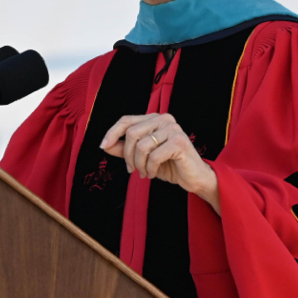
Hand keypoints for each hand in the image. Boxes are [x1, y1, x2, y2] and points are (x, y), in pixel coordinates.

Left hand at [99, 113, 220, 213]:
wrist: (193, 178)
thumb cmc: (169, 165)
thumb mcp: (142, 157)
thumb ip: (124, 149)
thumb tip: (105, 145)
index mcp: (154, 119)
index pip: (127, 120)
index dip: (112, 132)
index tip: (103, 146)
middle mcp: (164, 119)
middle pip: (132, 133)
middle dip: (128, 156)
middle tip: (132, 170)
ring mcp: (173, 129)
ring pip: (142, 146)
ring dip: (139, 164)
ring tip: (145, 172)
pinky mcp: (179, 142)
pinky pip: (154, 156)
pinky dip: (150, 168)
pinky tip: (154, 173)